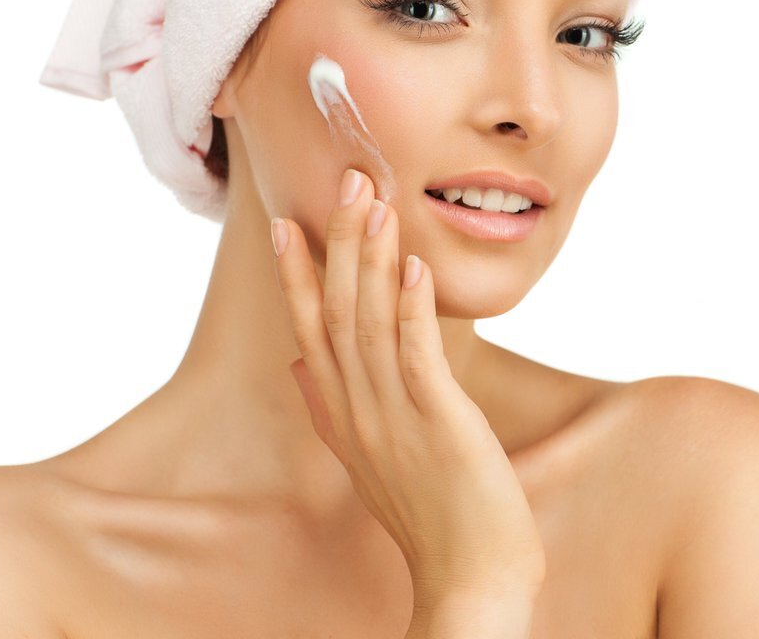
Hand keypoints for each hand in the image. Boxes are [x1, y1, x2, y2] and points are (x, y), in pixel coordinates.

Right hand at [270, 168, 545, 605]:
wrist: (469, 579)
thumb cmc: (430, 515)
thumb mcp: (367, 457)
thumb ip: (331, 408)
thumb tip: (301, 362)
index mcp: (343, 416)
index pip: (308, 332)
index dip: (297, 275)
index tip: (289, 223)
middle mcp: (359, 411)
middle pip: (336, 312)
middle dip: (338, 242)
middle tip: (346, 179)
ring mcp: (394, 417)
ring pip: (370, 322)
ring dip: (371, 258)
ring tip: (374, 201)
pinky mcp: (438, 423)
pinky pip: (417, 355)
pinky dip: (411, 307)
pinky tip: (413, 266)